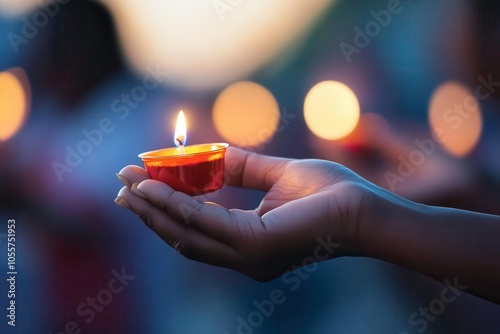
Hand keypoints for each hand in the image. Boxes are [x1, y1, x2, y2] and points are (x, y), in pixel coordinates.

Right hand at [115, 147, 378, 280]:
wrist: (366, 207)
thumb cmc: (329, 193)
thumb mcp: (274, 174)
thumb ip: (239, 168)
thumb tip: (205, 154)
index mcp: (248, 243)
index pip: (198, 228)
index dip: (167, 207)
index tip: (141, 182)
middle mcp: (243, 257)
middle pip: (182, 235)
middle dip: (150, 211)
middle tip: (122, 186)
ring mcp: (248, 256)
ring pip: (185, 232)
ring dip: (154, 208)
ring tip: (129, 184)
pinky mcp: (256, 245)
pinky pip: (204, 222)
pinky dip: (176, 204)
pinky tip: (155, 186)